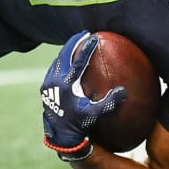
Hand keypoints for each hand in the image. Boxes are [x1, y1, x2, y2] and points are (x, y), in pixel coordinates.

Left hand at [41, 31, 126, 160]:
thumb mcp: (95, 115)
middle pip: (64, 55)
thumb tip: (123, 91)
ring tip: (76, 43)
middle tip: (84, 34)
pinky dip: (61, 60)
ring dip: (67, 50)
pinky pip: (53, 68)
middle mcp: (54, 81)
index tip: (94, 37)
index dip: (87, 48)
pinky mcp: (45, 86)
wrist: (60, 135)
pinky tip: (68, 58)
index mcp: (66, 85)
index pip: (78, 61)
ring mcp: (48, 83)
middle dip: (74, 42)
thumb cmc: (80, 124)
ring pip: (57, 60)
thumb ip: (109, 103)